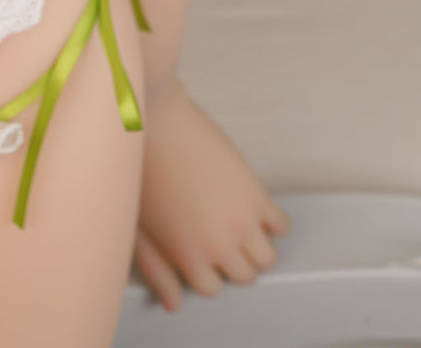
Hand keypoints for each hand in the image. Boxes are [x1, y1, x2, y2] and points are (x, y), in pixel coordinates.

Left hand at [131, 78, 291, 309]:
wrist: (155, 118)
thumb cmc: (139, 169)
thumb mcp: (139, 226)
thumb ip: (157, 269)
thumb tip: (173, 303)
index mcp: (188, 257)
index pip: (212, 288)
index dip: (206, 270)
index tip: (201, 254)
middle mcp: (219, 245)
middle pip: (245, 276)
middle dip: (233, 261)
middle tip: (220, 238)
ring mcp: (241, 219)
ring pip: (268, 258)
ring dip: (256, 246)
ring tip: (241, 227)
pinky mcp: (256, 192)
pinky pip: (281, 225)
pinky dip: (272, 223)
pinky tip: (254, 209)